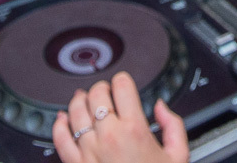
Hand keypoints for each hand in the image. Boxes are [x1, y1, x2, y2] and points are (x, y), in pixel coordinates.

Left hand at [53, 72, 188, 162]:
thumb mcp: (178, 155)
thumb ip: (173, 125)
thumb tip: (160, 107)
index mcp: (135, 129)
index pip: (121, 86)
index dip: (122, 81)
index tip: (123, 85)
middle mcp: (109, 136)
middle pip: (96, 94)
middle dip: (101, 88)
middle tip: (105, 92)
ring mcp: (89, 151)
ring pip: (75, 111)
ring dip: (79, 100)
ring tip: (83, 98)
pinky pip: (60, 138)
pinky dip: (58, 125)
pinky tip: (62, 119)